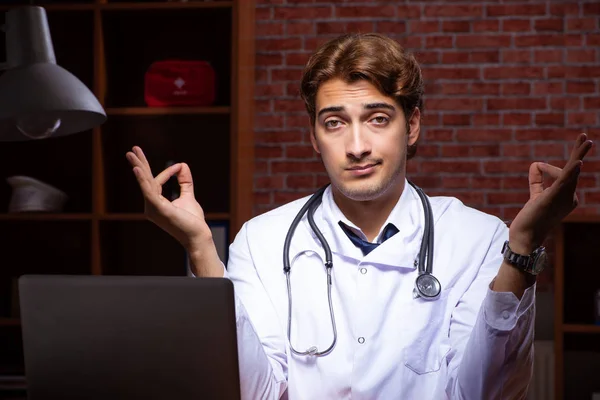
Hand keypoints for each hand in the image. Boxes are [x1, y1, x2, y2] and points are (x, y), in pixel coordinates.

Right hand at [126, 146, 222, 276]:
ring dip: (139, 167)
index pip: (156, 182)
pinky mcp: (159, 209)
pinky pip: (149, 192)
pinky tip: (138, 170)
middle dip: (140, 163)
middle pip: (145, 180)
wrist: (198, 235)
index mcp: (155, 203)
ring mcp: (153, 208)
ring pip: (146, 183)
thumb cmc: (192, 221)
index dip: (168, 172)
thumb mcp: (188, 196)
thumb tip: (183, 164)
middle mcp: (150, 206)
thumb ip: (184, 182)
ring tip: (132, 154)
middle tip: (133, 149)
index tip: (179, 167)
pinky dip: (143, 180)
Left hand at [509, 133, 593, 253]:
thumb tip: (536, 164)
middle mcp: (569, 197)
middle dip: (578, 152)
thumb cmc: (531, 219)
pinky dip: (570, 172)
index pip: (561, 173)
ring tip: (585, 140)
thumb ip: (537, 181)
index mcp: (567, 196)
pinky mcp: (551, 199)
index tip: (536, 168)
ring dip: (577, 155)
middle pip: (572, 170)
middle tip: (585, 137)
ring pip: (570, 172)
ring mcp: (562, 198)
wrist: (524, 237)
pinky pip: (563, 182)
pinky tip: (576, 163)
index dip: (545, 169)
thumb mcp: (536, 195)